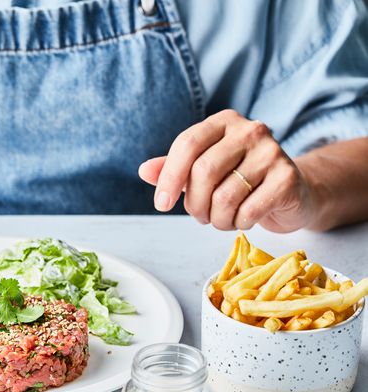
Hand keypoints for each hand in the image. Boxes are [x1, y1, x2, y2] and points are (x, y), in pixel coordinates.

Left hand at [139, 109, 317, 232]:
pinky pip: (248, 210)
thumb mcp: (203, 170)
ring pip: (225, 196)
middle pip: (203, 171)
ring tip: (223, 219)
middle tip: (200, 216)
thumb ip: (173, 169)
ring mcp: (272, 152)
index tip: (162, 203)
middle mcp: (250, 130)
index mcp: (224, 122)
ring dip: (217, 218)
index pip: (187, 144)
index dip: (169, 177)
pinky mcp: (288, 178)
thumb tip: (144, 171)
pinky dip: (239, 223)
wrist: (292, 192)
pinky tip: (244, 218)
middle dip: (194, 204)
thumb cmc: (241, 179)